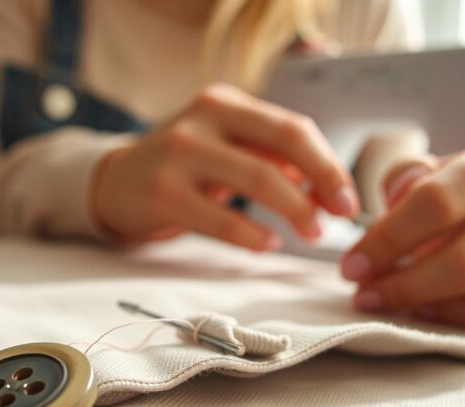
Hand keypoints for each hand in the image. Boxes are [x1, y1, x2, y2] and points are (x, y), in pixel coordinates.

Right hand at [92, 84, 359, 250]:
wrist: (117, 183)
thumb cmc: (184, 168)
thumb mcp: (226, 149)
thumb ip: (272, 159)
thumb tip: (326, 187)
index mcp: (226, 104)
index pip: (293, 128)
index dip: (328, 165)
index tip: (348, 199)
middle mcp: (204, 119)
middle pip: (284, 145)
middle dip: (321, 184)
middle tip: (337, 219)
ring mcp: (179, 154)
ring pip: (258, 179)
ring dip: (295, 210)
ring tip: (310, 233)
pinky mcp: (163, 193)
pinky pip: (220, 218)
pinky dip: (252, 235)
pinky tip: (268, 244)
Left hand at [341, 134, 464, 330]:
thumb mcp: (458, 171)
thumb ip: (414, 177)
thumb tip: (391, 199)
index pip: (437, 200)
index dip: (386, 239)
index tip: (351, 266)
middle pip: (463, 255)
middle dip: (402, 282)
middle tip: (364, 295)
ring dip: (424, 304)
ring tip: (392, 302)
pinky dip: (455, 318)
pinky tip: (429, 310)